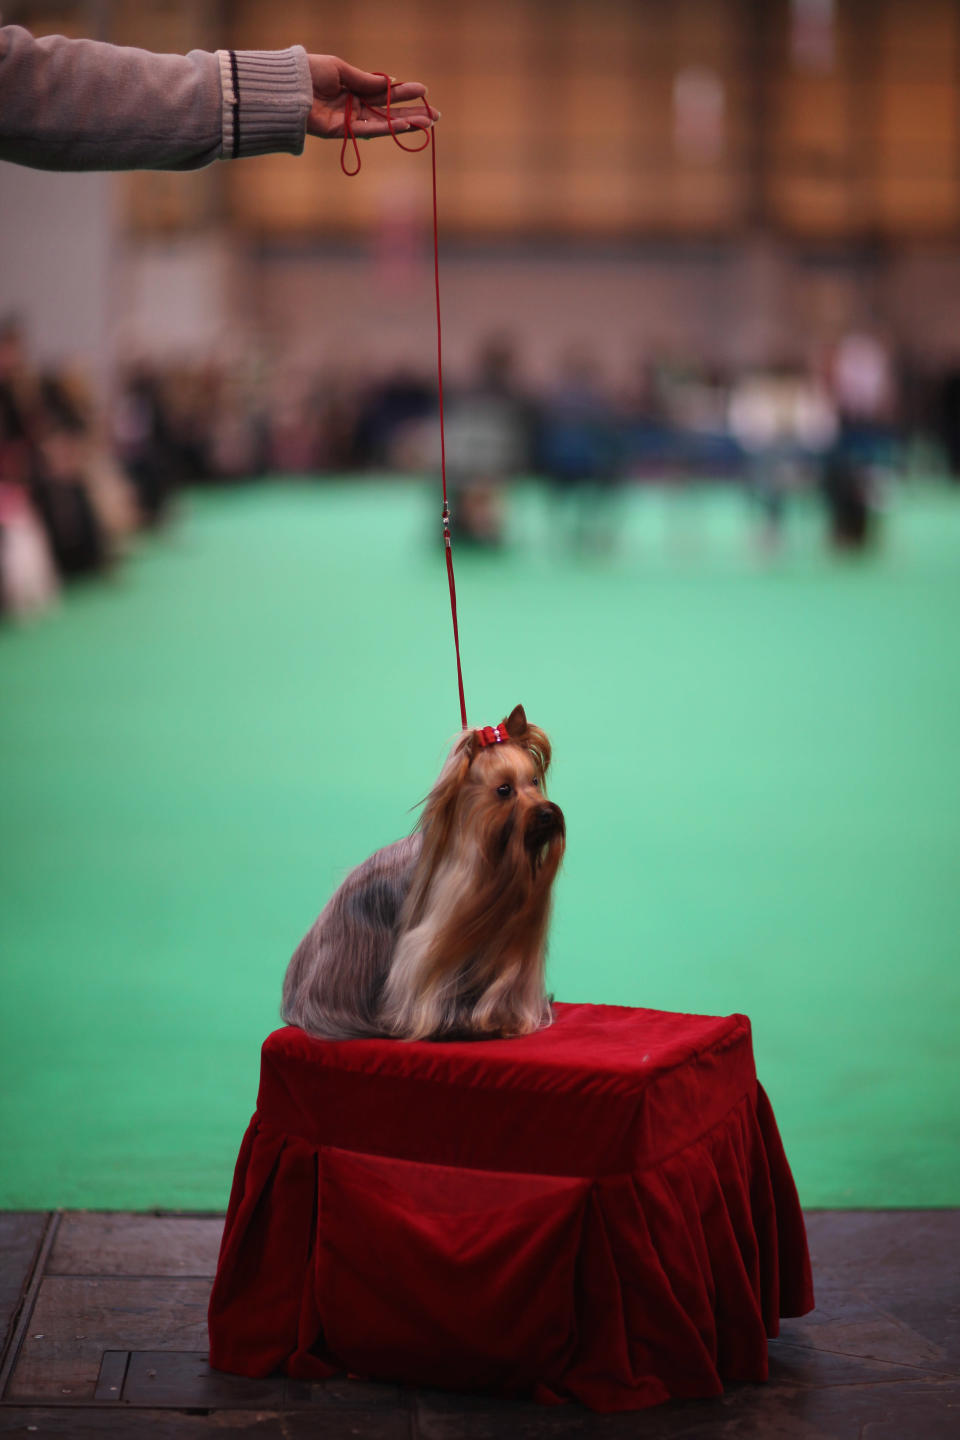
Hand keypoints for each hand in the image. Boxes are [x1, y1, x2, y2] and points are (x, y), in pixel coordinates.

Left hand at [306, 56, 437, 139]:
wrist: (288, 89)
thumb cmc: (309, 73)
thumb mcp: (341, 69)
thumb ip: (364, 80)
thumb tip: (388, 83)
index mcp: (352, 87)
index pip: (382, 92)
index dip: (402, 92)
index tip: (422, 90)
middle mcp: (353, 105)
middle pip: (388, 111)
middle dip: (412, 113)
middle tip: (436, 115)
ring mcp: (350, 120)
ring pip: (384, 123)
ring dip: (407, 124)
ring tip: (428, 124)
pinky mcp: (343, 132)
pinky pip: (370, 130)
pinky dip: (389, 129)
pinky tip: (406, 126)